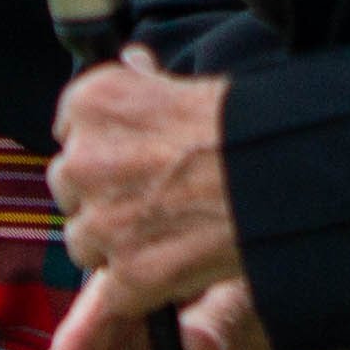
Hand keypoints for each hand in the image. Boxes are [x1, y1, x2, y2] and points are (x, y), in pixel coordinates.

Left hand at [48, 49, 241, 318]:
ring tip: (169, 230)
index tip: (134, 156)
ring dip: (114, 242)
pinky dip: (140, 283)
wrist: (280, 180)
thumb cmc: (245, 130)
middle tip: (155, 196)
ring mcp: (100, 220)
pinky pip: (112, 286)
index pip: (70, 132)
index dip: (104, 148)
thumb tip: (134, 63)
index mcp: (91, 103)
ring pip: (82, 240)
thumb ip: (146, 84)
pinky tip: (177, 261)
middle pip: (69, 187)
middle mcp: (82, 159)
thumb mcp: (188, 86)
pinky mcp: (125, 271)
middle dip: (102, 196)